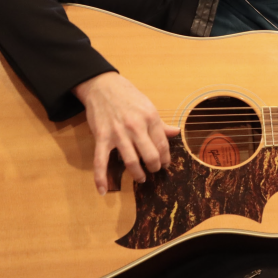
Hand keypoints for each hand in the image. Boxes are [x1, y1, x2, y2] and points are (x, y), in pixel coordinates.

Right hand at [73, 72, 179, 195]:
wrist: (102, 86)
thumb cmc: (128, 96)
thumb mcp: (148, 106)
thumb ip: (161, 123)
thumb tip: (176, 132)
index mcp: (150, 118)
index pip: (162, 144)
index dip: (165, 158)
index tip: (165, 164)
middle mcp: (136, 127)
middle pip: (150, 155)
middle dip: (154, 167)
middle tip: (154, 171)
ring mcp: (118, 133)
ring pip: (131, 161)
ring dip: (138, 174)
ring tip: (141, 178)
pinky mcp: (102, 137)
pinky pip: (100, 161)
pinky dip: (100, 178)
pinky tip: (103, 191)